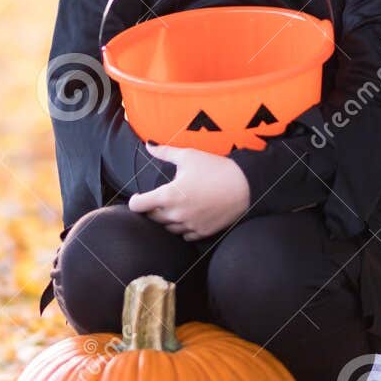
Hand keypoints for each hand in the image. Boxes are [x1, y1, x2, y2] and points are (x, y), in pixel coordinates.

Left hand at [127, 143, 251, 240]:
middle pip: (151, 218)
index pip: (138, 205)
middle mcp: (175, 214)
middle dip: (152, 209)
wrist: (245, 186)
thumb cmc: (215, 168)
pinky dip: (182, 227)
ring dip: (167, 219)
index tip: (140, 196)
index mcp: (168, 195)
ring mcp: (189, 226)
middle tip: (159, 199)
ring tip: (175, 207)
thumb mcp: (188, 155)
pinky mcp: (202, 232)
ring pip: (168, 228)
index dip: (135, 200)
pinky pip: (184, 235)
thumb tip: (148, 145)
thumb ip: (164, 152)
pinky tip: (188, 216)